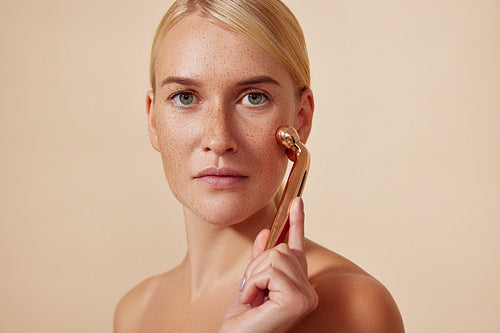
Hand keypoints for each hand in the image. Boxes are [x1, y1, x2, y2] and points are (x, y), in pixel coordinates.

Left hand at [219, 198, 317, 332]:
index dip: (297, 222)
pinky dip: (254, 283)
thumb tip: (265, 232)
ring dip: (254, 275)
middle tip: (250, 290)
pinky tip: (253, 301)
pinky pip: (271, 271)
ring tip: (252, 297)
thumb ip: (260, 259)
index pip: (297, 247)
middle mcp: (309, 291)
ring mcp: (306, 297)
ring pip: (276, 256)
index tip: (296, 201)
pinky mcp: (297, 301)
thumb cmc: (242, 320)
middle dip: (257, 265)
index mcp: (298, 285)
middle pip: (281, 249)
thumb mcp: (250, 282)